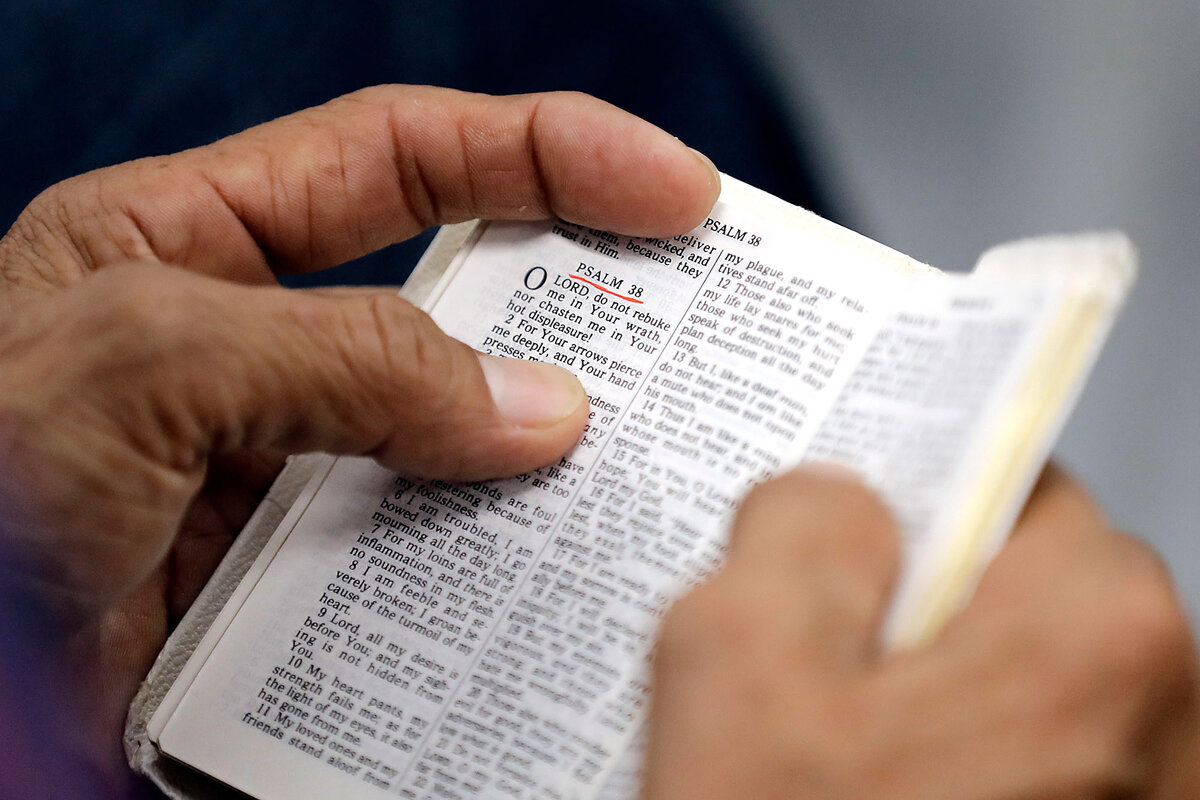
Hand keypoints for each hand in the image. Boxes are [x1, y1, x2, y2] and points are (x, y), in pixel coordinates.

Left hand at [0, 85, 719, 790]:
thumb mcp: (141, 364)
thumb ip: (345, 360)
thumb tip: (536, 409)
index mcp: (191, 245)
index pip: (402, 157)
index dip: (548, 155)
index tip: (671, 190)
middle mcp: (246, 352)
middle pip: (452, 302)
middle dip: (578, 307)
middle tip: (698, 333)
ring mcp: (273, 474)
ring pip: (449, 447)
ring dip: (539, 464)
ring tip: (640, 471)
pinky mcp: (284, 583)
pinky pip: (414, 563)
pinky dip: (480, 575)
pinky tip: (534, 586)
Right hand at [645, 466, 1199, 798]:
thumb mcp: (737, 664)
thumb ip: (796, 528)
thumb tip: (832, 500)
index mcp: (1098, 632)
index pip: (1004, 483)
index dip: (903, 505)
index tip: (843, 544)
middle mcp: (1169, 718)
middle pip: (1008, 596)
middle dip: (900, 622)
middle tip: (805, 687)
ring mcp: (1145, 797)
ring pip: (1003, 696)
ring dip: (913, 717)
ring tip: (826, 780)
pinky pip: (1019, 774)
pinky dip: (943, 779)